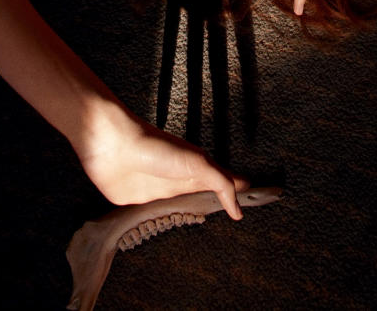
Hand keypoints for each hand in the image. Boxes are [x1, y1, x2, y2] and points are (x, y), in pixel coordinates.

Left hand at [77, 104, 248, 218]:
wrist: (114, 148)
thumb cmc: (155, 147)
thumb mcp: (196, 164)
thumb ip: (220, 184)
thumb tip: (239, 210)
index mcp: (199, 168)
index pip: (227, 181)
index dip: (243, 188)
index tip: (263, 194)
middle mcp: (183, 180)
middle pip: (208, 195)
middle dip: (224, 201)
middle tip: (242, 211)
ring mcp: (164, 192)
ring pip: (185, 207)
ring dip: (197, 214)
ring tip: (214, 222)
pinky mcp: (143, 204)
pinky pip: (160, 219)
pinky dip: (169, 225)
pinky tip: (174, 229)